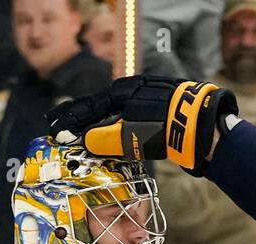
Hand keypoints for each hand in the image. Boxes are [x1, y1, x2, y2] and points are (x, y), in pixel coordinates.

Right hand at [47, 75, 237, 175]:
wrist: (200, 123)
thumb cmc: (163, 127)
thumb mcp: (129, 135)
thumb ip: (105, 139)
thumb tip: (84, 141)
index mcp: (121, 93)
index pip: (88, 108)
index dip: (70, 121)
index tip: (55, 130)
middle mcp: (133, 90)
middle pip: (101, 106)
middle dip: (82, 119)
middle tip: (63, 128)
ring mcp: (148, 97)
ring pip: (116, 111)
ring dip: (99, 122)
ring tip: (84, 133)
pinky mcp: (162, 107)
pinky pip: (131, 116)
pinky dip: (118, 125)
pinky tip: (116, 132)